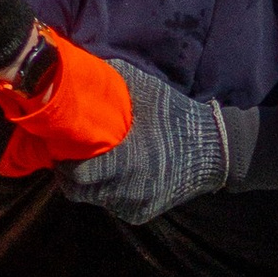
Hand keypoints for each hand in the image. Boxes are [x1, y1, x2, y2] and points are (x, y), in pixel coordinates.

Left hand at [64, 61, 234, 223]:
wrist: (215, 150)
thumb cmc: (178, 117)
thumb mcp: (149, 91)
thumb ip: (116, 76)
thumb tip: (84, 61)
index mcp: (126, 164)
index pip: (77, 177)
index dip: (64, 163)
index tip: (62, 148)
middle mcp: (128, 191)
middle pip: (79, 193)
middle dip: (71, 176)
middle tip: (71, 157)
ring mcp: (135, 206)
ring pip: (96, 200)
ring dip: (90, 185)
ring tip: (94, 164)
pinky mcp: (142, 214)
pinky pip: (113, 206)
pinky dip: (109, 193)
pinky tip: (117, 175)